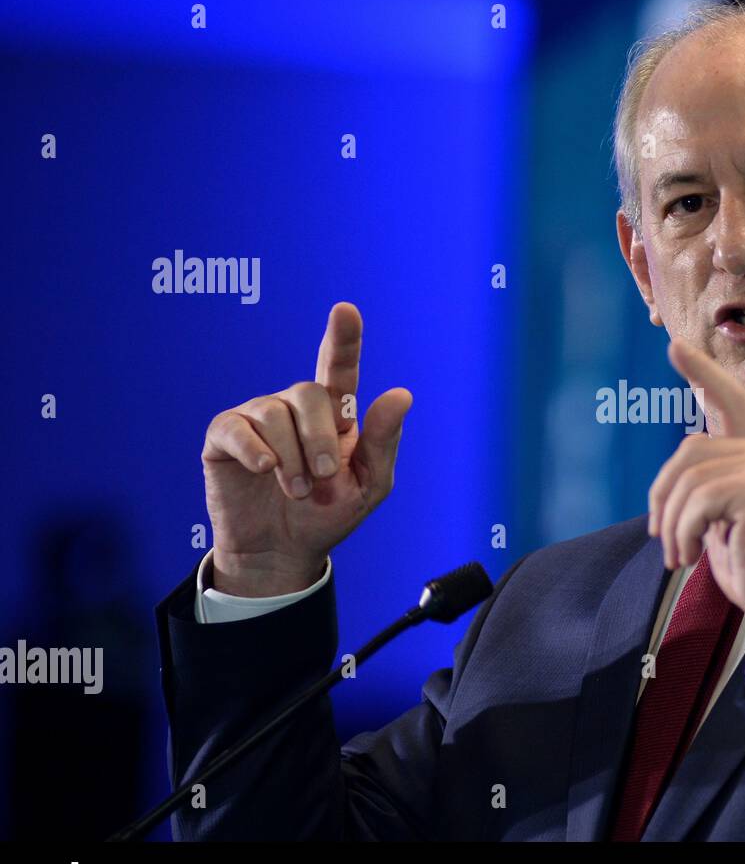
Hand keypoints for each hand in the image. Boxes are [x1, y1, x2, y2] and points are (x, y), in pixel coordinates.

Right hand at [201, 302, 412, 595]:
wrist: (283, 553)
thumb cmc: (328, 514)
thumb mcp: (369, 484)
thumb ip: (383, 440)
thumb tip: (401, 393)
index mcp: (334, 414)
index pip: (339, 367)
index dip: (344, 338)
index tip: (346, 311)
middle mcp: (294, 408)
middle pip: (308, 393)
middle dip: (319, 438)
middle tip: (323, 477)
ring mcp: (257, 418)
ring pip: (274, 413)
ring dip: (291, 456)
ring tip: (297, 489)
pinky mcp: (224, 437)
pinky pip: (236, 427)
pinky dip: (254, 449)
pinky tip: (264, 470)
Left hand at [647, 340, 744, 652]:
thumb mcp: (730, 516)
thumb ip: (714, 483)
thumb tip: (677, 471)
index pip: (733, 400)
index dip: (703, 373)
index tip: (675, 347)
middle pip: (689, 451)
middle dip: (663, 496)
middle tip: (662, 539)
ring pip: (688, 477)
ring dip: (672, 523)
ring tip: (679, 555)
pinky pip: (697, 500)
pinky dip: (683, 533)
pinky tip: (692, 556)